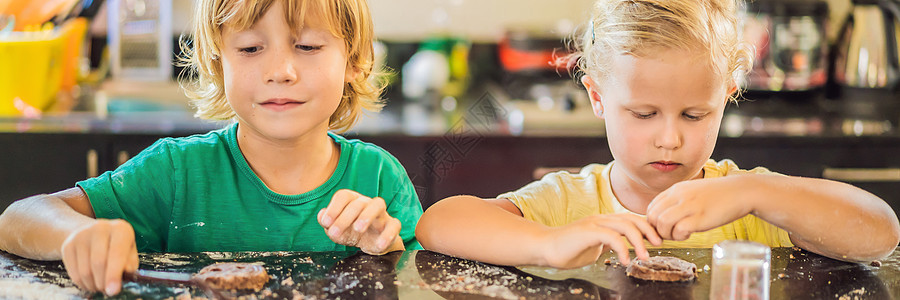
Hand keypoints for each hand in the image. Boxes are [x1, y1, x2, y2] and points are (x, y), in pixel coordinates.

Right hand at [60, 219, 138, 295]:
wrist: (94, 234)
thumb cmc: (117, 247)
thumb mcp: (129, 253)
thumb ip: (129, 265)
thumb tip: (121, 278)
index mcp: (120, 229)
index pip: (117, 254)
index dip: (114, 275)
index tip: (113, 291)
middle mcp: (100, 228)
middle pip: (98, 263)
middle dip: (103, 282)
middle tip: (107, 290)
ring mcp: (81, 235)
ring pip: (85, 270)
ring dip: (92, 285)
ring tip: (99, 286)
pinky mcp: (68, 245)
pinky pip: (73, 272)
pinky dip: (82, 283)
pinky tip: (89, 282)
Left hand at [319, 189, 403, 254]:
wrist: (372, 243)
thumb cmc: (352, 232)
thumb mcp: (336, 228)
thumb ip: (326, 221)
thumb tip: (322, 216)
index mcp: (352, 201)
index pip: (344, 196)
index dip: (334, 208)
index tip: (326, 222)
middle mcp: (367, 203)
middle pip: (358, 203)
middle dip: (344, 218)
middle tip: (335, 232)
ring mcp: (381, 213)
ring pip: (378, 205)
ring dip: (367, 215)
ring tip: (358, 229)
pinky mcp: (392, 225)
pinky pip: (394, 225)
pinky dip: (388, 235)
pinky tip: (379, 244)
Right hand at [539, 213, 661, 268]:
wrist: (544, 247)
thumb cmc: (566, 249)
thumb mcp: (593, 247)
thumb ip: (607, 244)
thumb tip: (620, 248)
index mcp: (604, 221)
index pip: (630, 218)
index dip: (646, 227)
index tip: (656, 241)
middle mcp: (601, 219)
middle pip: (632, 218)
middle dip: (649, 231)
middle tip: (658, 245)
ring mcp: (594, 223)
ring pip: (625, 225)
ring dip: (639, 241)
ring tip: (645, 257)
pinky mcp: (588, 231)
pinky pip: (611, 237)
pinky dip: (622, 248)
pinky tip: (625, 260)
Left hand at [646, 177, 753, 240]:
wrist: (741, 192)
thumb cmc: (717, 196)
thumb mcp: (692, 192)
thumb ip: (676, 202)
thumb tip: (662, 218)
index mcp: (676, 189)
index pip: (651, 207)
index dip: (653, 222)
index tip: (663, 228)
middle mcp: (679, 196)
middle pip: (652, 216)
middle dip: (657, 230)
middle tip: (670, 234)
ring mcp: (690, 206)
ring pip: (662, 223)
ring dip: (667, 234)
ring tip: (679, 234)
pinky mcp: (700, 217)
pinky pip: (679, 229)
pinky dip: (680, 236)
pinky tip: (689, 234)